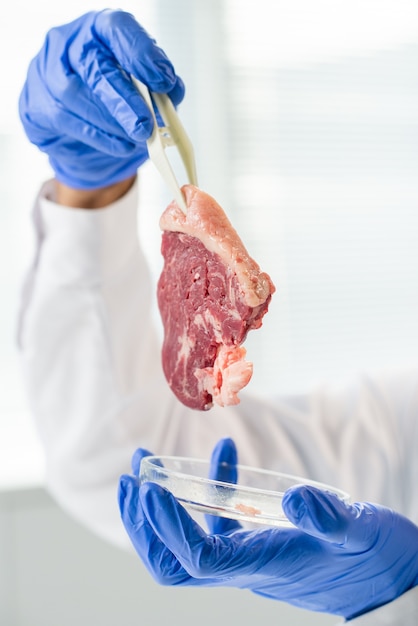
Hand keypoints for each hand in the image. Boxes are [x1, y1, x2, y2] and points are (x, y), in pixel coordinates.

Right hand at [19, 10, 184, 188]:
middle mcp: (69, 44)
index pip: (117, 29)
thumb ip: (155, 86)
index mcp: (99, 30)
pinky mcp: (36, 104)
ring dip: (112, 123)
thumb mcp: (138, 84)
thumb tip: (172, 96)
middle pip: (95, 68)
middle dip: (125, 100)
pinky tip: (120, 145)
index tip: (164, 80)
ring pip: (76, 97)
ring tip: (136, 138)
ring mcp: (46, 72)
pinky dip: (100, 137)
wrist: (74, 124)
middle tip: (146, 125)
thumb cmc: (109, 96)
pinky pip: (67, 121)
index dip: (141, 54)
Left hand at [119, 439, 417, 619]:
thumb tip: (295, 497)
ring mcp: (250, 553)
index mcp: (261, 566)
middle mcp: (246, 564)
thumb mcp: (358, 532)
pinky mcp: (261, 541)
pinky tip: (225, 453)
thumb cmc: (377, 559)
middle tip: (132, 479)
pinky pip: (224, 518)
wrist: (391, 580)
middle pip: (175, 562)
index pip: (195, 557)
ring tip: (150, 467)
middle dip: (144, 524)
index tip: (148, 487)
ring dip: (163, 507)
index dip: (165, 526)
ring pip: (189, 542)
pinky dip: (214, 486)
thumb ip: (328, 517)